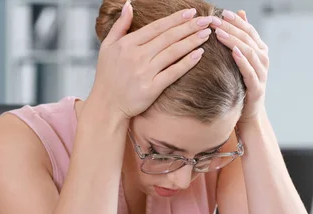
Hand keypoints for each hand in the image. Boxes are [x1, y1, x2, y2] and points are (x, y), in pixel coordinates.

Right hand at [89, 2, 213, 119]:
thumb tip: (129, 5)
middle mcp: (136, 56)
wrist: (106, 105)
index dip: (175, 19)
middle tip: (206, 20)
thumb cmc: (107, 76)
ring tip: (206, 34)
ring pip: (173, 52)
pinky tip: (198, 54)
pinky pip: (172, 73)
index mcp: (127, 44)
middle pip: (168, 38)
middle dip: (189, 27)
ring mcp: (144, 72)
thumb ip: (120, 25)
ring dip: (191, 41)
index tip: (191, 12)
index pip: (156, 27)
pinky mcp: (151, 89)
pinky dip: (186, 63)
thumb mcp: (107, 47)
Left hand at [211, 10, 268, 122]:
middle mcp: (263, 59)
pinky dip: (243, 61)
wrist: (248, 114)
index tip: (221, 12)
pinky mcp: (257, 88)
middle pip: (247, 39)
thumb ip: (242, 37)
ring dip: (234, 41)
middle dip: (231, 28)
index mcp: (259, 50)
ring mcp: (262, 74)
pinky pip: (250, 72)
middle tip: (215, 21)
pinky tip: (233, 53)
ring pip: (250, 52)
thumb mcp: (241, 60)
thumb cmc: (241, 85)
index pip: (248, 30)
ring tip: (220, 33)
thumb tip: (240, 13)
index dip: (236, 21)